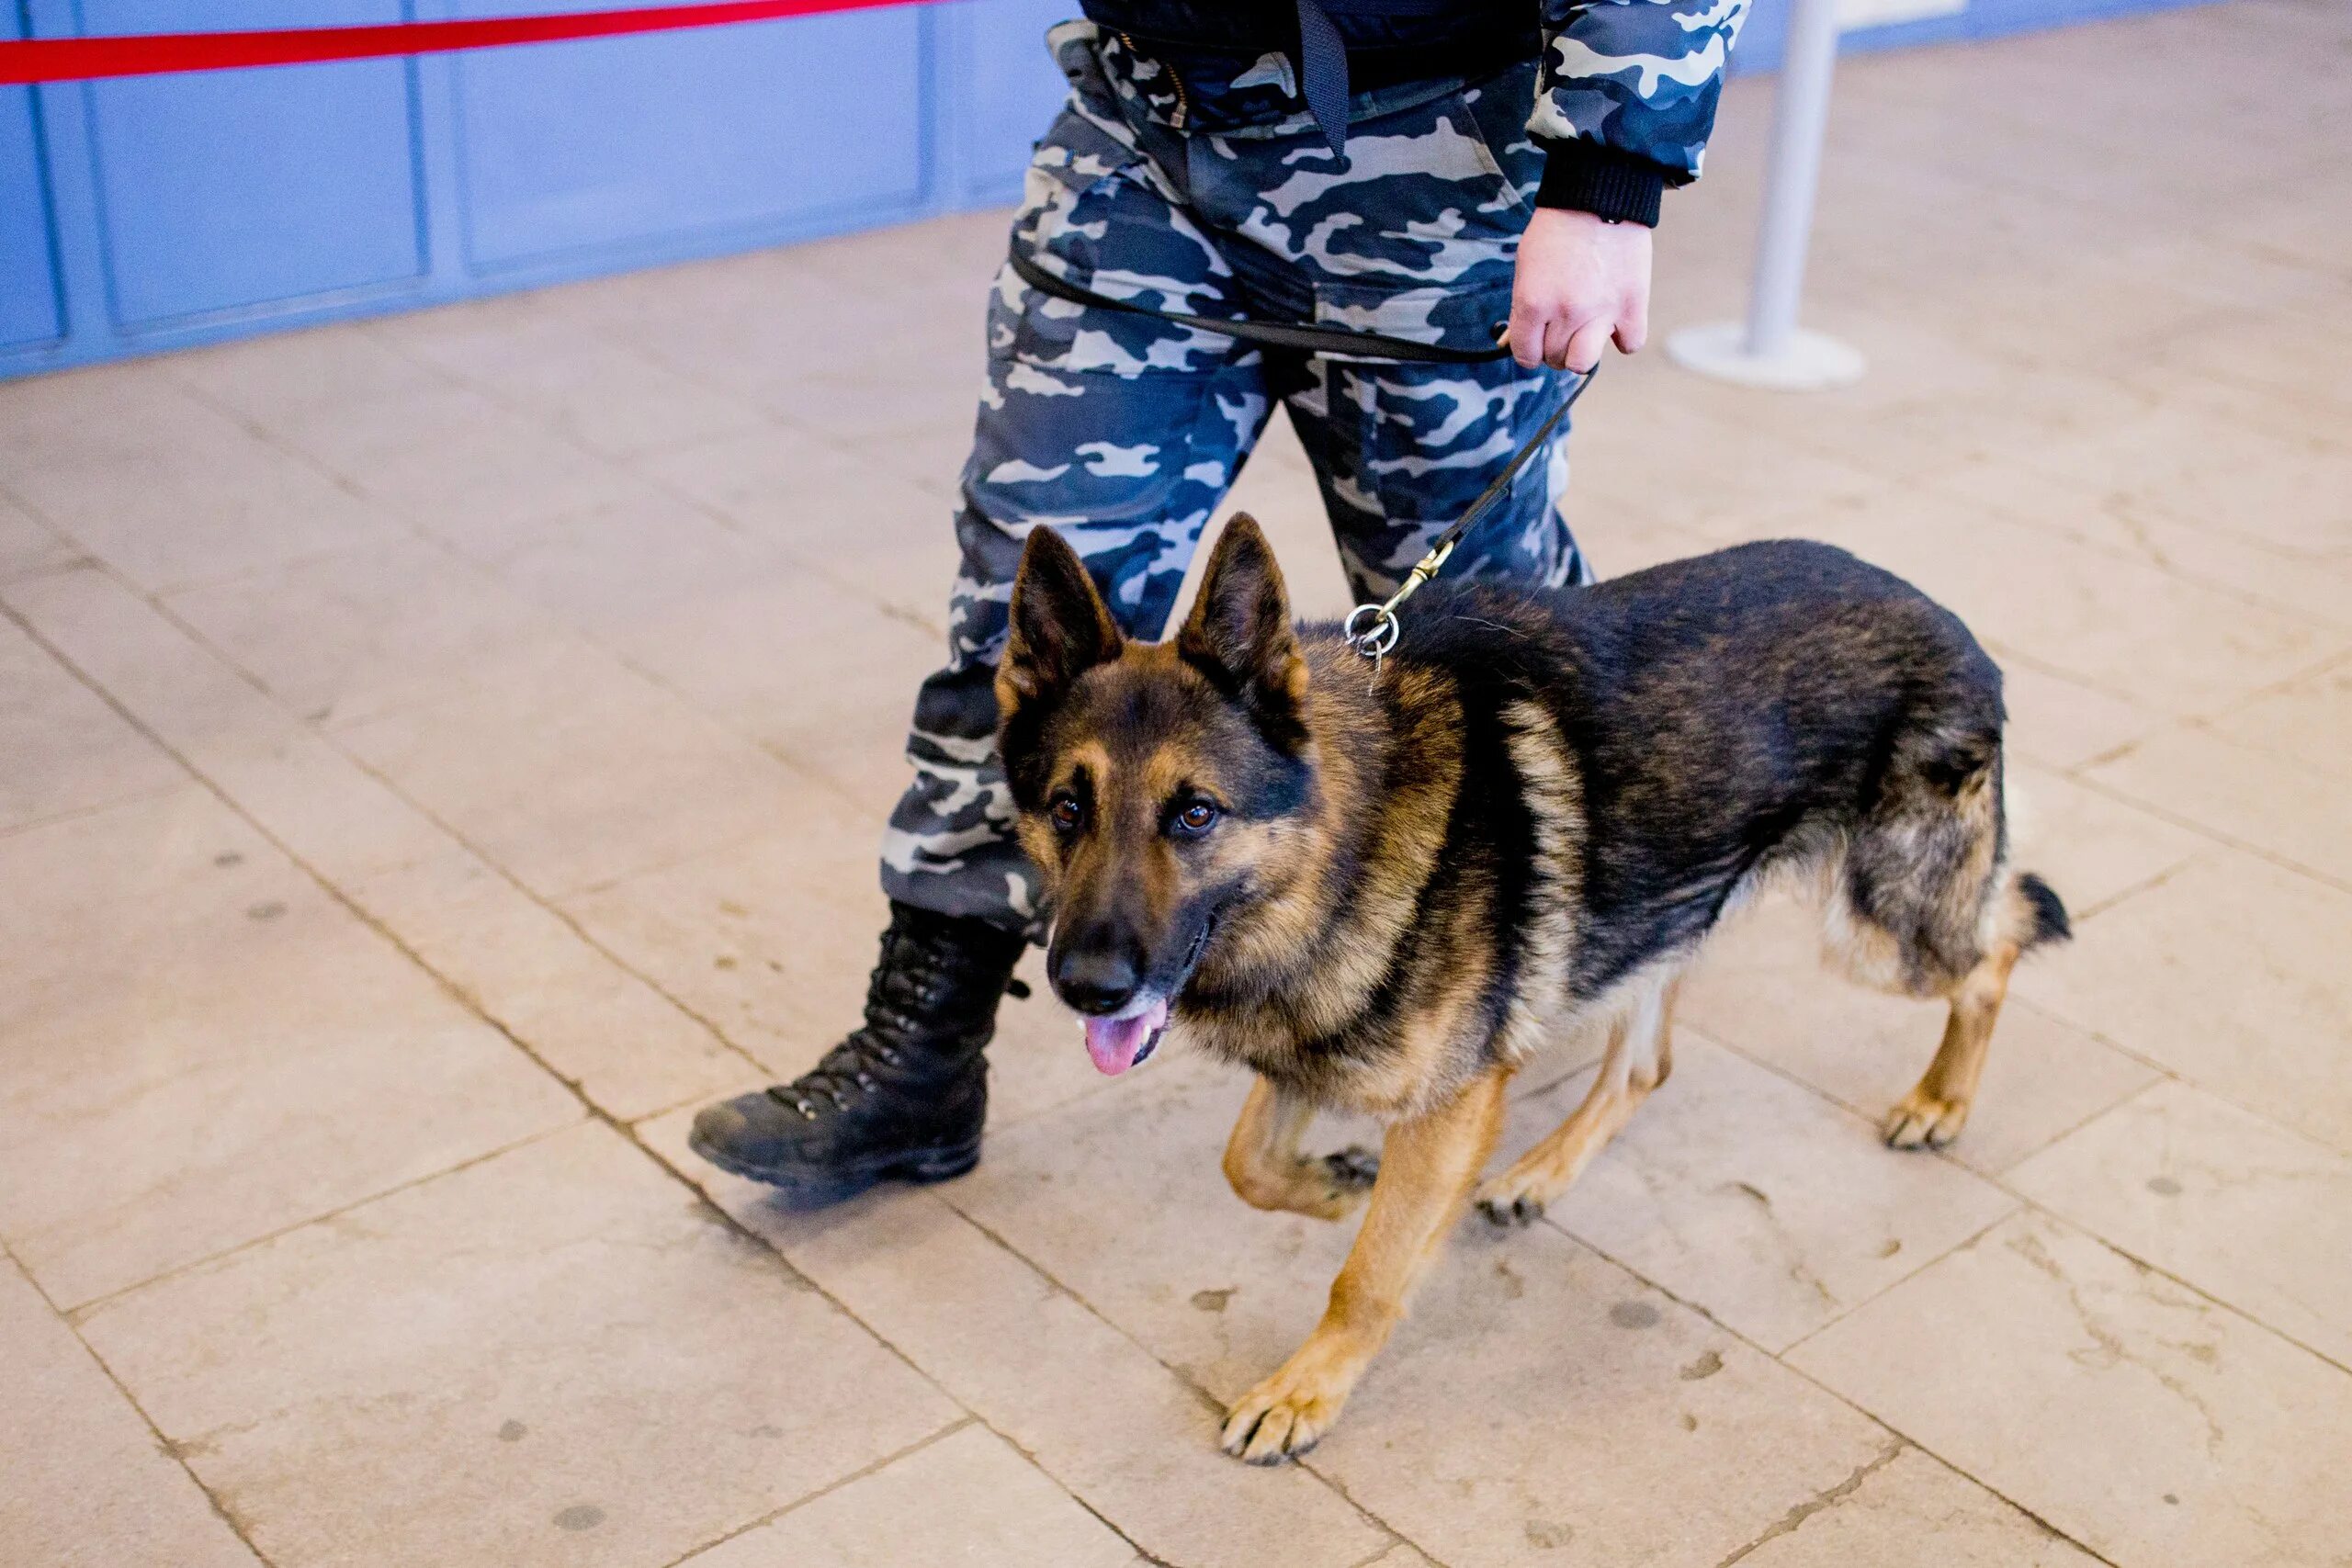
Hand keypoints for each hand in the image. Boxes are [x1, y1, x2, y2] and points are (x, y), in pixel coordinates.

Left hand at [1506, 207, 1651, 372]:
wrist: (1600, 195)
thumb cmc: (1557, 230)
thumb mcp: (1525, 266)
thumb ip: (1520, 308)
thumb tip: (1511, 343)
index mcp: (1533, 303)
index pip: (1525, 355)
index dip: (1529, 350)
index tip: (1536, 341)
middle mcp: (1566, 313)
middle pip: (1555, 359)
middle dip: (1554, 346)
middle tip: (1562, 325)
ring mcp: (1601, 312)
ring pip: (1584, 363)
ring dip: (1581, 353)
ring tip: (1585, 332)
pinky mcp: (1632, 305)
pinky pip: (1629, 345)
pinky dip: (1622, 337)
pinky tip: (1615, 321)